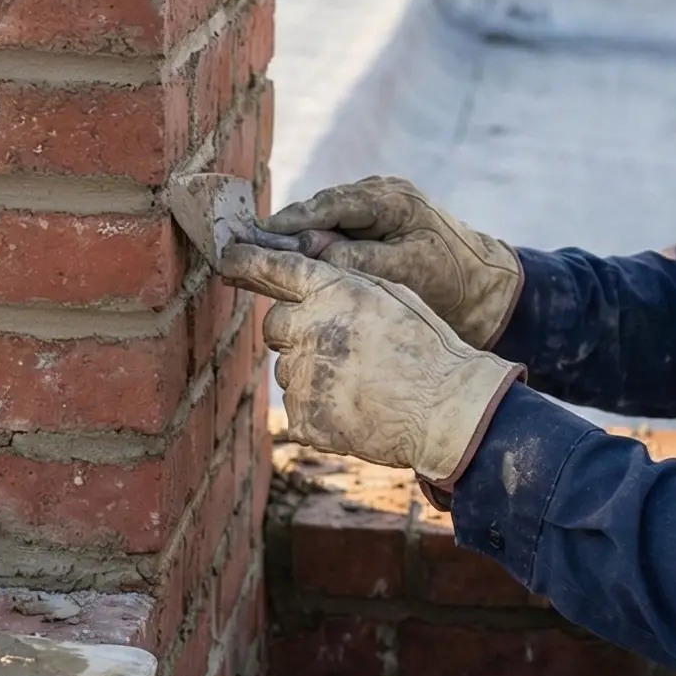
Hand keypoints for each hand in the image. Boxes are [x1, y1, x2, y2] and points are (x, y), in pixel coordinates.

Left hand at [220, 243, 521, 482]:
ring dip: (312, 374)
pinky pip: (297, 408)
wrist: (446, 410)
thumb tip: (304, 277)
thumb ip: (343, 284)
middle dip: (295, 334)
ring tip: (359, 383)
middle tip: (340, 349)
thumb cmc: (425, 348)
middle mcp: (311, 327)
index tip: (228, 258)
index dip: (248, 262)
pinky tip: (355, 409)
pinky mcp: (304, 417)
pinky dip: (319, 410)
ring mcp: (305, 375)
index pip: (276, 268)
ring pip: (287, 369)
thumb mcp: (390, 296)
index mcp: (335, 290)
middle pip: (274, 325)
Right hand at [261, 177, 521, 347]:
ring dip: (292, 239)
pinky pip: (331, 233)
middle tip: (242, 244)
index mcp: (391, 198)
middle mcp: (378, 195)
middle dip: (282, 227)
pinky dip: (308, 246)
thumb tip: (313, 249)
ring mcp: (373, 209)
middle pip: (319, 208)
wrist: (485, 287)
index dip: (292, 219)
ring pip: (321, 221)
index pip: (332, 204)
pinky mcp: (370, 228)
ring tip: (252, 255)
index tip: (258, 233)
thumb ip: (361, 258)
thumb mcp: (410, 270)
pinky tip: (282, 263)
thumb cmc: (453, 280)